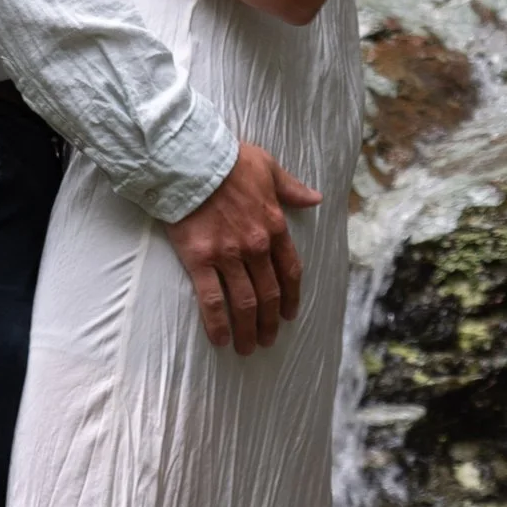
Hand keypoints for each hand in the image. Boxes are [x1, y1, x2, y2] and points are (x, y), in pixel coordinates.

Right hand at [163, 139, 319, 352]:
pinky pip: (212, 299)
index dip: (291, 296)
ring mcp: (228, 255)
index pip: (289, 270)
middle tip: (268, 339)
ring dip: (248, 329)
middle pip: (268, 293)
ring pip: (244, 302)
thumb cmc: (228, 159)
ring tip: (247, 348)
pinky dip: (218, 323)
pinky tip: (221, 340)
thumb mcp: (268, 167)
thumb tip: (316, 198)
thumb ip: (291, 188)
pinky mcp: (201, 260)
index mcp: (274, 226)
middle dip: (270, 321)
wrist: (191, 159)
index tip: (289, 314)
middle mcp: (256, 246)